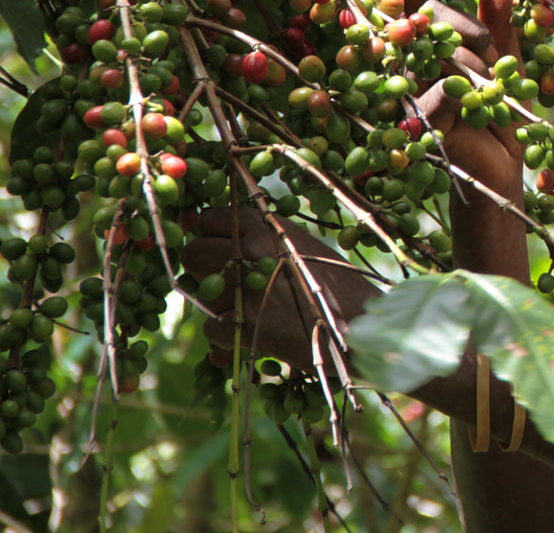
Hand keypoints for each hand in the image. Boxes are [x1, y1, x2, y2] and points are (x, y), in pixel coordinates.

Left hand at [181, 204, 378, 370]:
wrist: (360, 323)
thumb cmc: (336, 284)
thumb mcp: (301, 245)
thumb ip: (263, 240)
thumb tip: (222, 241)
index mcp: (267, 225)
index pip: (211, 218)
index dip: (210, 235)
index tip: (218, 248)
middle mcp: (252, 249)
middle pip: (193, 253)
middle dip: (202, 270)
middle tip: (224, 283)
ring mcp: (246, 285)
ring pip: (201, 294)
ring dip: (220, 306)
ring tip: (250, 311)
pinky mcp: (244, 323)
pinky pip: (212, 328)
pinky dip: (227, 335)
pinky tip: (253, 332)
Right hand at [405, 0, 525, 203]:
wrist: (504, 165)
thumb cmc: (501, 110)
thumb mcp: (506, 58)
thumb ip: (498, 20)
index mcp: (426, 43)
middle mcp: (408, 62)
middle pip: (430, 19)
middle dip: (475, 33)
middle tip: (496, 60)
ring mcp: (408, 90)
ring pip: (441, 54)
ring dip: (481, 68)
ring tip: (495, 93)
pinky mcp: (418, 119)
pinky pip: (445, 88)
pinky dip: (474, 94)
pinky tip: (483, 110)